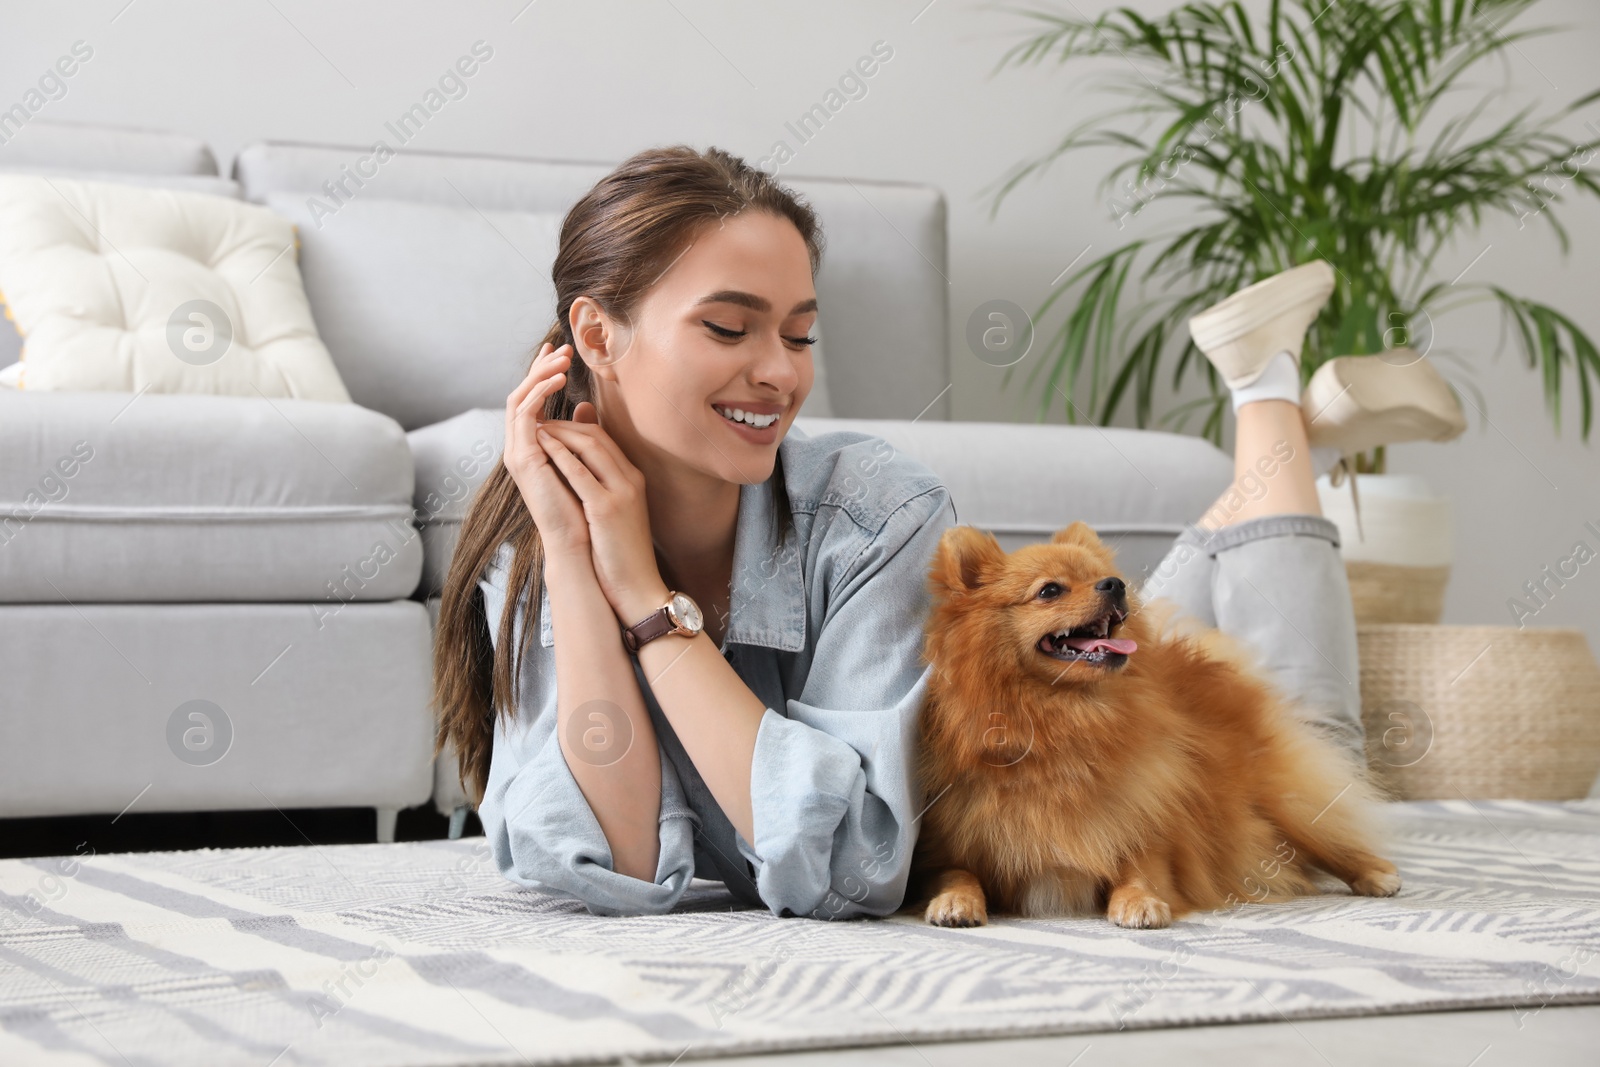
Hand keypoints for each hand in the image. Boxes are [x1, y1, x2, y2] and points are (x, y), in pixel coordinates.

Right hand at [503, 343, 589, 561]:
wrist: (581, 543)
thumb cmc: (585, 508)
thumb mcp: (584, 459)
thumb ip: (581, 433)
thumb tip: (586, 408)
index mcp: (532, 448)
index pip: (531, 401)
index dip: (542, 374)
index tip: (560, 352)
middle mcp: (520, 448)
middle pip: (521, 395)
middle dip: (540, 367)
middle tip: (561, 346)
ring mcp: (517, 453)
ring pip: (519, 399)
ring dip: (540, 374)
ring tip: (563, 358)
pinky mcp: (523, 458)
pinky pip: (526, 414)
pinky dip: (540, 393)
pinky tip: (559, 379)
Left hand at [535, 414, 668, 624]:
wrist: (638, 586)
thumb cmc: (621, 554)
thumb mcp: (615, 514)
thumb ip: (601, 488)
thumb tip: (579, 472)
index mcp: (633, 480)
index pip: (604, 439)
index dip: (576, 427)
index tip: (552, 427)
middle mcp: (630, 480)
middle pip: (597, 436)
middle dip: (566, 424)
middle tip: (539, 421)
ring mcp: (621, 492)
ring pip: (590, 446)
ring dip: (560, 432)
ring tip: (536, 428)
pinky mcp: (607, 508)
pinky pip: (580, 472)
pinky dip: (560, 454)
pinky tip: (542, 446)